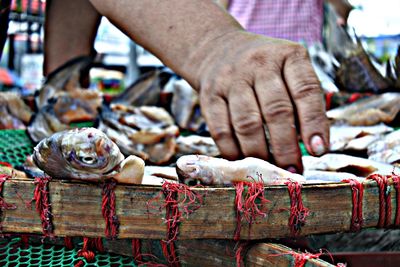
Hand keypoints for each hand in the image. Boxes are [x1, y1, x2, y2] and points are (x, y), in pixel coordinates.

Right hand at [188, 31, 328, 172]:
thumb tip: (310, 147)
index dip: (314, 123)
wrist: (217, 50)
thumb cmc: (263, 69)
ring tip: (269, 171)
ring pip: (247, 124)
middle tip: (292, 172)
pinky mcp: (209, 95)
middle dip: (286, 148)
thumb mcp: (288, 70)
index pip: (306, 90)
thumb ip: (301, 102)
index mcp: (288, 56)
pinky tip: (244, 163)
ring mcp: (230, 78)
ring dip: (260, 154)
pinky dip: (233, 152)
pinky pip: (221, 130)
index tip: (319, 151)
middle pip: (276, 111)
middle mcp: (259, 63)